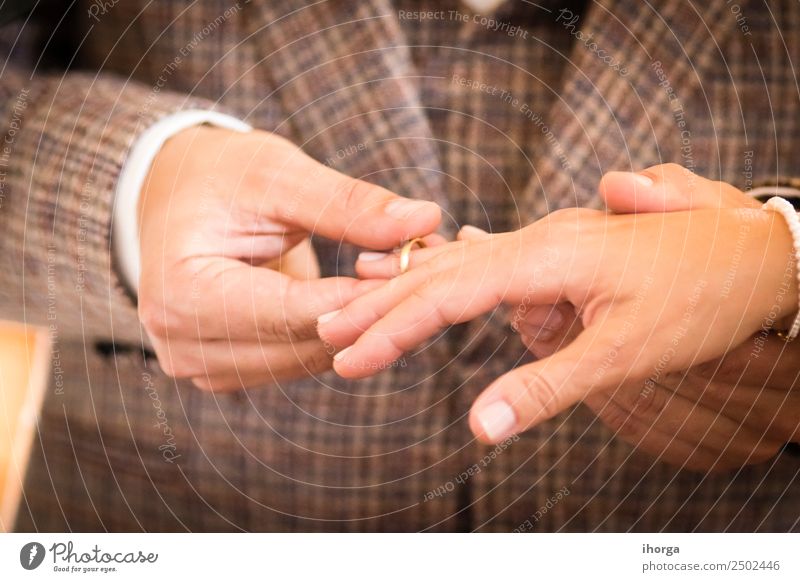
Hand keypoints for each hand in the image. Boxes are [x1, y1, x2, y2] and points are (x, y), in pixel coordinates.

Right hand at [137, 125, 440, 389]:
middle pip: (299, 344)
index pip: (287, 311)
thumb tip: (425, 219)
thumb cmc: (219, 176)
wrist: (177, 196)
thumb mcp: (278, 173)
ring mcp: (201, 364)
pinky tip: (363, 299)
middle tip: (417, 269)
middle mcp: (181, 342)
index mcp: (179, 291)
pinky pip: (298, 360)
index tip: (414, 266)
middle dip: (364, 311)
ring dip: (356, 326)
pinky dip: (336, 332)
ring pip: (306, 360)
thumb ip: (348, 204)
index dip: (357, 294)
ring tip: (395, 279)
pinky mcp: (227, 369)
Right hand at [317, 165, 797, 463]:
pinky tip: (431, 267)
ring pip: (460, 267)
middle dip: (380, 305)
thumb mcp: (626, 353)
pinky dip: (451, 279)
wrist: (757, 248)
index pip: (446, 296)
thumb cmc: (701, 294)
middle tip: (327, 329)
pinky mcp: (559, 255)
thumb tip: (481, 428)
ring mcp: (547, 243)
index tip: (348, 358)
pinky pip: (491, 266)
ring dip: (407, 289)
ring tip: (357, 303)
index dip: (392, 329)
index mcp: (545, 259)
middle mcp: (537, 242)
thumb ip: (547, 387)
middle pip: (440, 274)